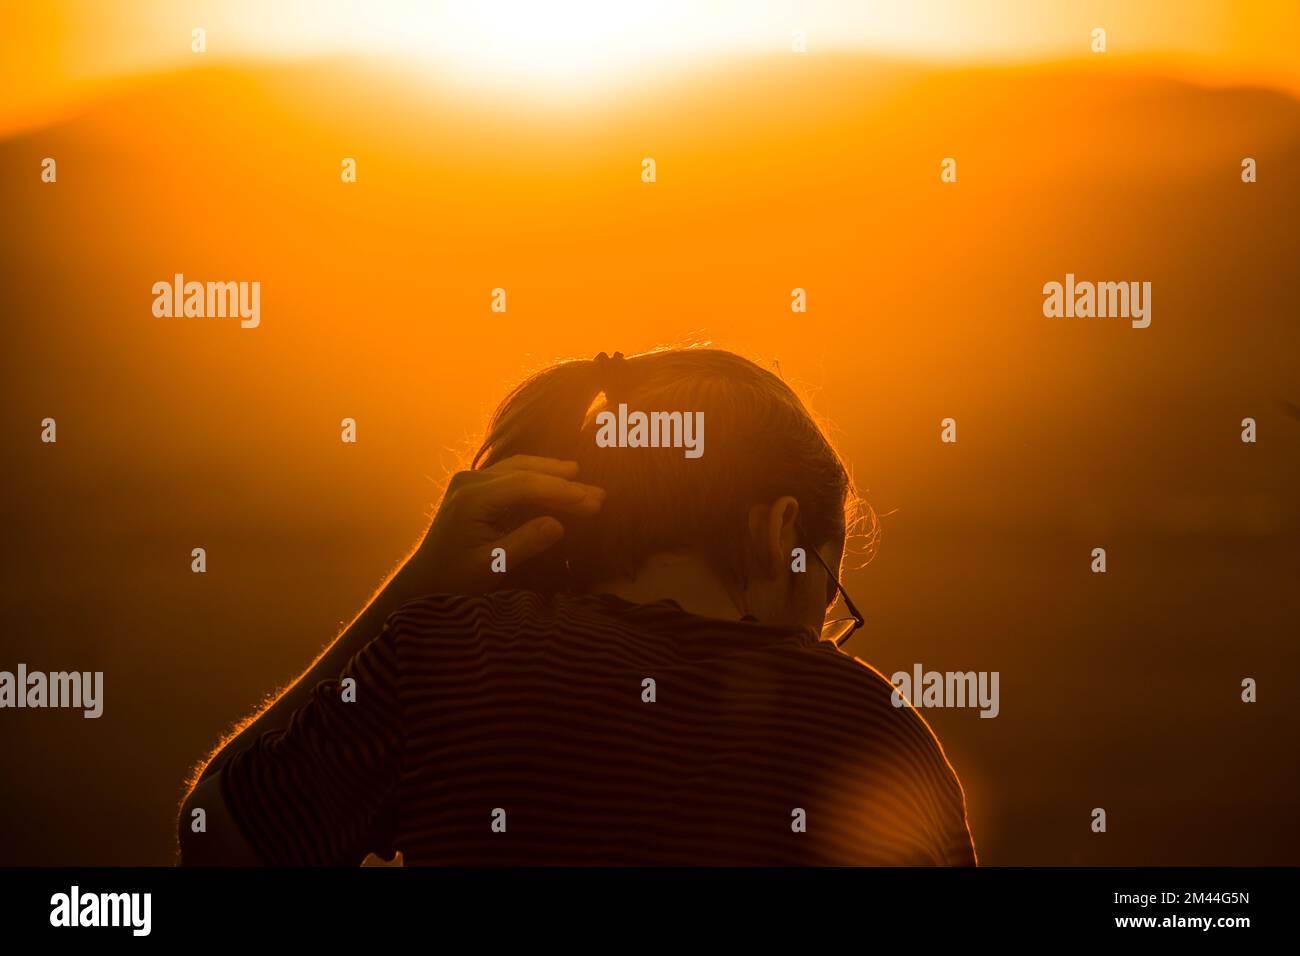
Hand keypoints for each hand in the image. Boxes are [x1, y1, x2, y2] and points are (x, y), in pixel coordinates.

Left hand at [407, 455, 604, 594]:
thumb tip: (558, 524)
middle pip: (524, 471)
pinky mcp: (473, 488)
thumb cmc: (454, 579)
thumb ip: (523, 544)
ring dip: (552, 474)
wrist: (423, 580)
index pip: (525, 485)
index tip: (592, 501)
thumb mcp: (490, 567)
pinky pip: (511, 475)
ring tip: (582, 477)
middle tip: (599, 493)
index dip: (562, 491)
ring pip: (518, 468)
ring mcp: (469, 481)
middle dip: (563, 481)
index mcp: (471, 498)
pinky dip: (536, 478)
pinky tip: (556, 479)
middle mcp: (469, 482)